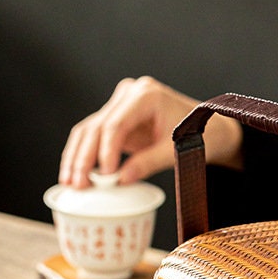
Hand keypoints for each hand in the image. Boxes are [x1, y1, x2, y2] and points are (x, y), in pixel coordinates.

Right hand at [59, 76, 243, 187]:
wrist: (207, 126)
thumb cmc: (198, 134)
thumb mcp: (177, 150)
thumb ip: (149, 163)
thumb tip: (120, 181)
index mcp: (146, 95)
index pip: (116, 123)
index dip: (106, 151)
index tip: (105, 176)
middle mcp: (128, 94)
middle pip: (96, 126)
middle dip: (84, 158)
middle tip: (78, 184)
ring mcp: (119, 104)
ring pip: (88, 130)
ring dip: (76, 158)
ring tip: (70, 183)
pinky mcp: (115, 118)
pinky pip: (93, 136)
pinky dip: (83, 155)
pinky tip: (74, 175)